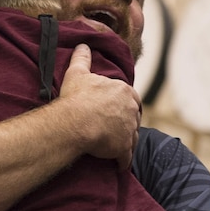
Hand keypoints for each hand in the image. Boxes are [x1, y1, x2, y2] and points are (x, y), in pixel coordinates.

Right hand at [58, 44, 140, 167]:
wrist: (74, 122)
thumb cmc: (76, 98)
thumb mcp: (78, 73)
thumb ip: (82, 58)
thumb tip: (83, 45)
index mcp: (124, 91)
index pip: (132, 98)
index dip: (126, 104)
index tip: (118, 109)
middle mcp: (131, 110)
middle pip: (135, 118)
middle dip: (128, 123)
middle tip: (117, 128)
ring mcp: (129, 130)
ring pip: (132, 138)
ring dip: (127, 142)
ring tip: (119, 148)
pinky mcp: (123, 148)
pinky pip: (126, 157)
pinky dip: (123, 161)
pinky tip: (120, 165)